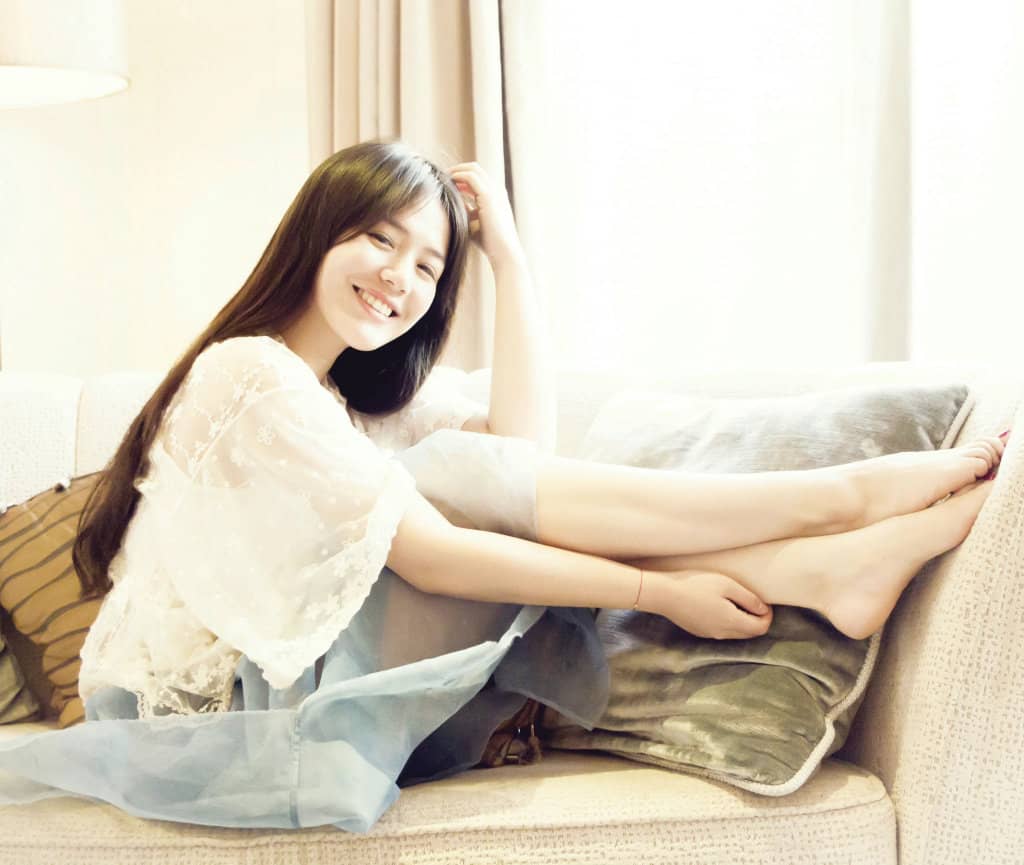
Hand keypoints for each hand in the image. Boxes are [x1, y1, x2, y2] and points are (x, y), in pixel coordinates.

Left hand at [448, 162, 524, 267]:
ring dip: (455, 171)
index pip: (477, 178)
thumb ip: (465, 211)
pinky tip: (447, 183)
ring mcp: (494, 191)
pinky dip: (457, 176)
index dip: (461, 177)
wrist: (504, 253)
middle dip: (457, 170)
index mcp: (496, 196)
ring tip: (442, 179)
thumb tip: (450, 204)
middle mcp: (496, 190)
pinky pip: (470, 176)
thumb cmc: (489, 243)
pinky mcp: (489, 196)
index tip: (447, 184)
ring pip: (473, 168)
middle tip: (442, 177)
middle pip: (475, 169)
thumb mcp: (473, 223)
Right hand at [656, 569, 773, 639]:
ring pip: (735, 633)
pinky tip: (718, 605)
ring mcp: (709, 634)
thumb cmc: (696, 584)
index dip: (767, 616)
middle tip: (752, 601)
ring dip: (741, 621)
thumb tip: (763, 610)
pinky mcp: (699, 631)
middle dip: (756, 620)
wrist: (664, 594)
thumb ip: (749, 599)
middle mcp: (723, 633)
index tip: (763, 602)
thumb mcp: (727, 585)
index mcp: (732, 622)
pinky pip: (721, 631)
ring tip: (734, 601)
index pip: (760, 628)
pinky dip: (727, 622)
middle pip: (749, 633)